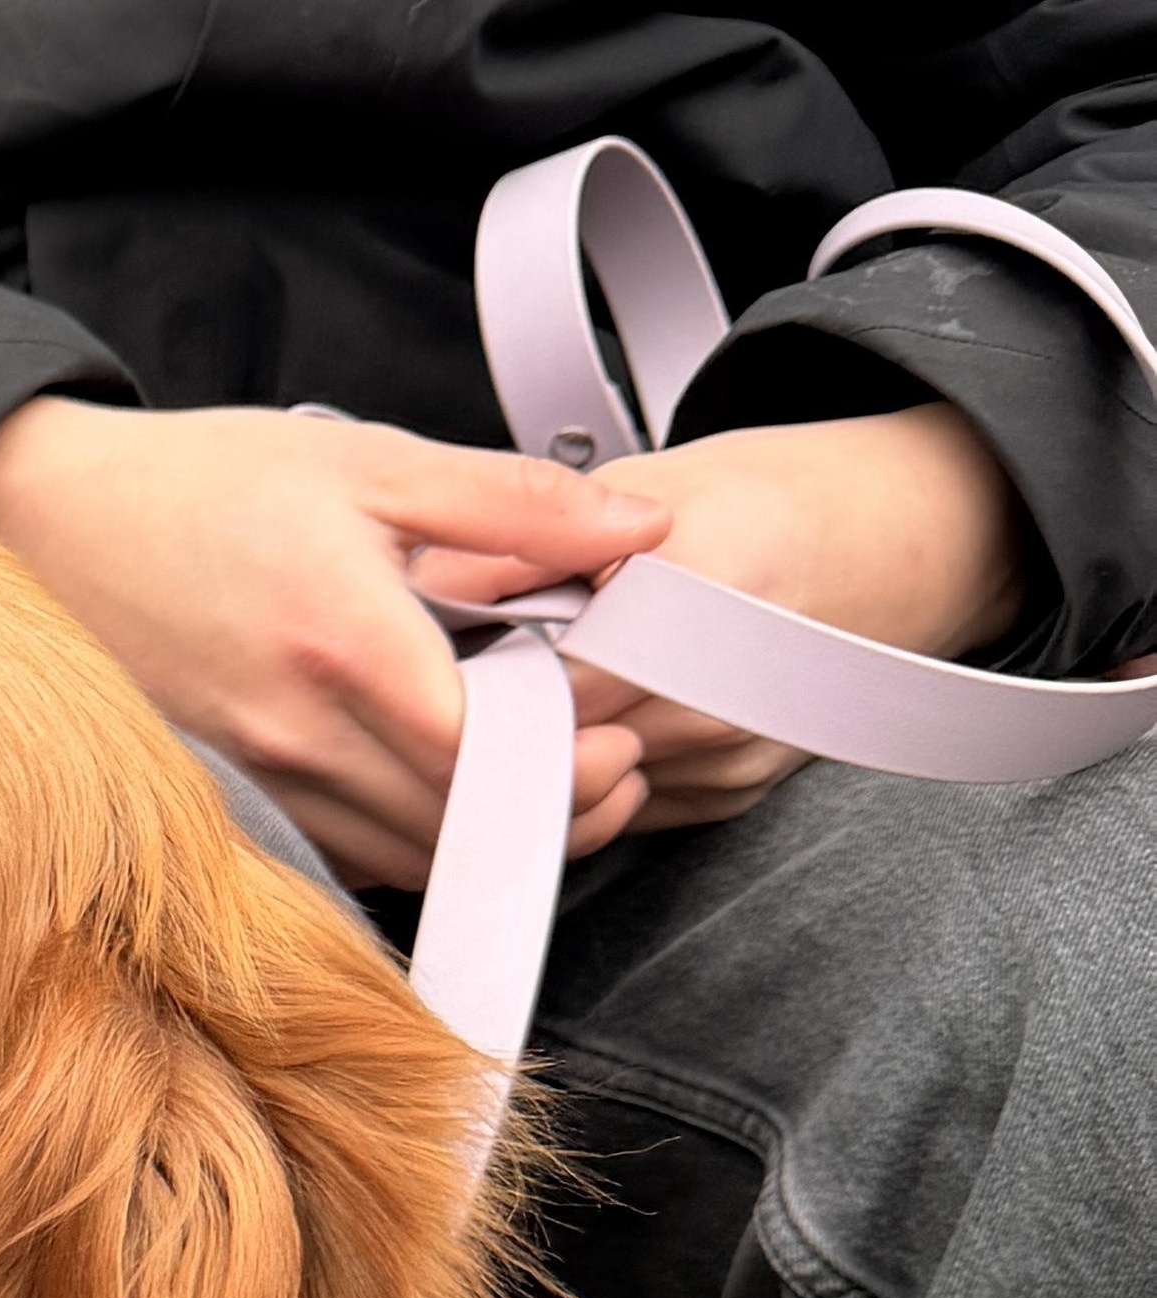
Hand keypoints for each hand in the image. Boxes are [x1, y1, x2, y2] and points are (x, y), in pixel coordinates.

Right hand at [0, 398, 673, 883]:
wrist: (47, 524)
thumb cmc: (200, 485)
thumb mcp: (370, 463)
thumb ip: (513, 503)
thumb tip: (642, 530)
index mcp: (342, 640)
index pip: (479, 754)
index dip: (565, 772)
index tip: (619, 747)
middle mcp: (291, 732)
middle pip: (449, 826)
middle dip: (547, 817)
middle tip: (613, 775)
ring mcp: (248, 780)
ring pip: (396, 857)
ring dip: (480, 842)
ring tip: (543, 789)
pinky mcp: (220, 802)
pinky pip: (338, 857)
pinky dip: (406, 843)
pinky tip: (440, 798)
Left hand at [420, 405, 1030, 832]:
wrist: (882, 547)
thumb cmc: (754, 505)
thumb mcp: (644, 488)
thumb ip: (528, 542)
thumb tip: (415, 586)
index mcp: (710, 584)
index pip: (554, 680)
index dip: (481, 682)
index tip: (432, 669)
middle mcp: (729, 684)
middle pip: (560, 747)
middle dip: (496, 727)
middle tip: (449, 696)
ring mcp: (731, 751)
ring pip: (579, 792)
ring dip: (532, 757)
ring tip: (512, 703)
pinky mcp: (728, 795)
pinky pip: (615, 809)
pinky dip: (577, 778)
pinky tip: (572, 729)